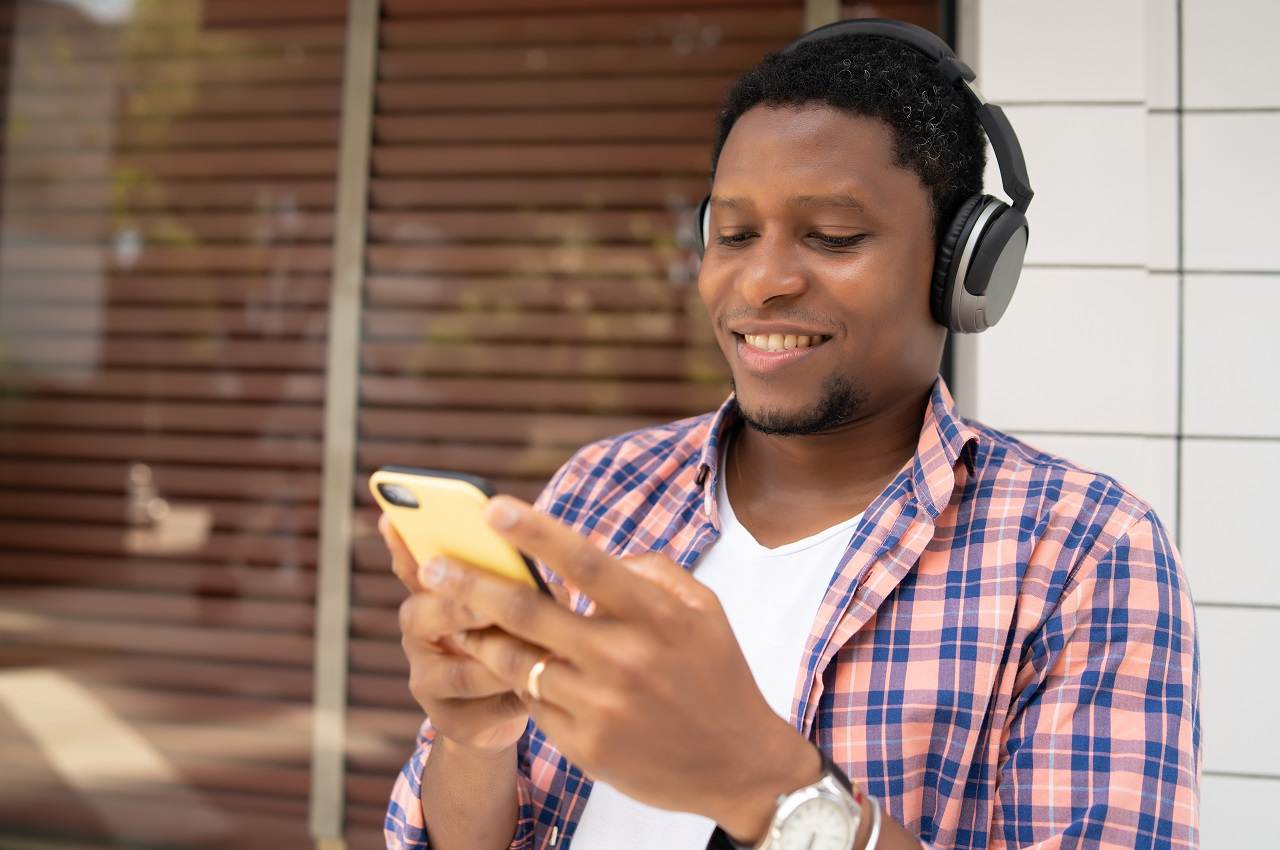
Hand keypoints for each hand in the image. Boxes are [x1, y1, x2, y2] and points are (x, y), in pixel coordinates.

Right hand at [380, 513, 554, 752]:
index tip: (392, 519)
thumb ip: (518, 588)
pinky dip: (514, 696)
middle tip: (486, 605)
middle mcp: (419, 636)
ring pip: (457, 672)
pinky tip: (543, 689)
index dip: (401, 545)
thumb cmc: (513, 640)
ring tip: (537, 651)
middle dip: (455, 607)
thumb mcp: (515, 608)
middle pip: (420, 616)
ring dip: (498, 660)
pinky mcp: (449, 721)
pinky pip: (481, 709)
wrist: (505, 713)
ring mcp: (427, 681)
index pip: (411, 566)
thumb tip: (544, 583)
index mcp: (433, 597)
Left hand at [423, 497, 821, 839]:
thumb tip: (595, 553)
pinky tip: (497, 662)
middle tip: (431, 566)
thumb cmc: (717, 673)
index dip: (538, 533)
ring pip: (517, 661)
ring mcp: (601, 706)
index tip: (494, 508)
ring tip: (451, 616)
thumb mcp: (703, 609)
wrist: (740, 765)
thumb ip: (651, 571)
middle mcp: (624, 658)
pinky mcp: (585, 746)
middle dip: (472, 585)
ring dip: (477, 635)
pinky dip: (513, 678)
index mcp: (656, 616)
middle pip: (530, 613)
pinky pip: (533, 702)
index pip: (587, 563)